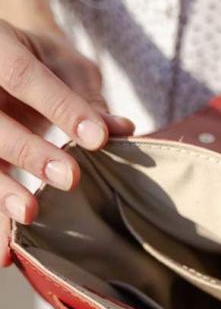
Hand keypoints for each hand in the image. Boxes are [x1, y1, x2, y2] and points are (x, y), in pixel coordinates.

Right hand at [0, 19, 133, 265]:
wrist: (6, 58)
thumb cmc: (45, 61)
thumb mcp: (68, 66)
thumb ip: (88, 96)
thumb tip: (120, 129)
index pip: (25, 77)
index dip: (61, 108)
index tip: (98, 139)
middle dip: (30, 153)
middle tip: (69, 178)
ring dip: (0, 191)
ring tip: (26, 217)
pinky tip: (5, 250)